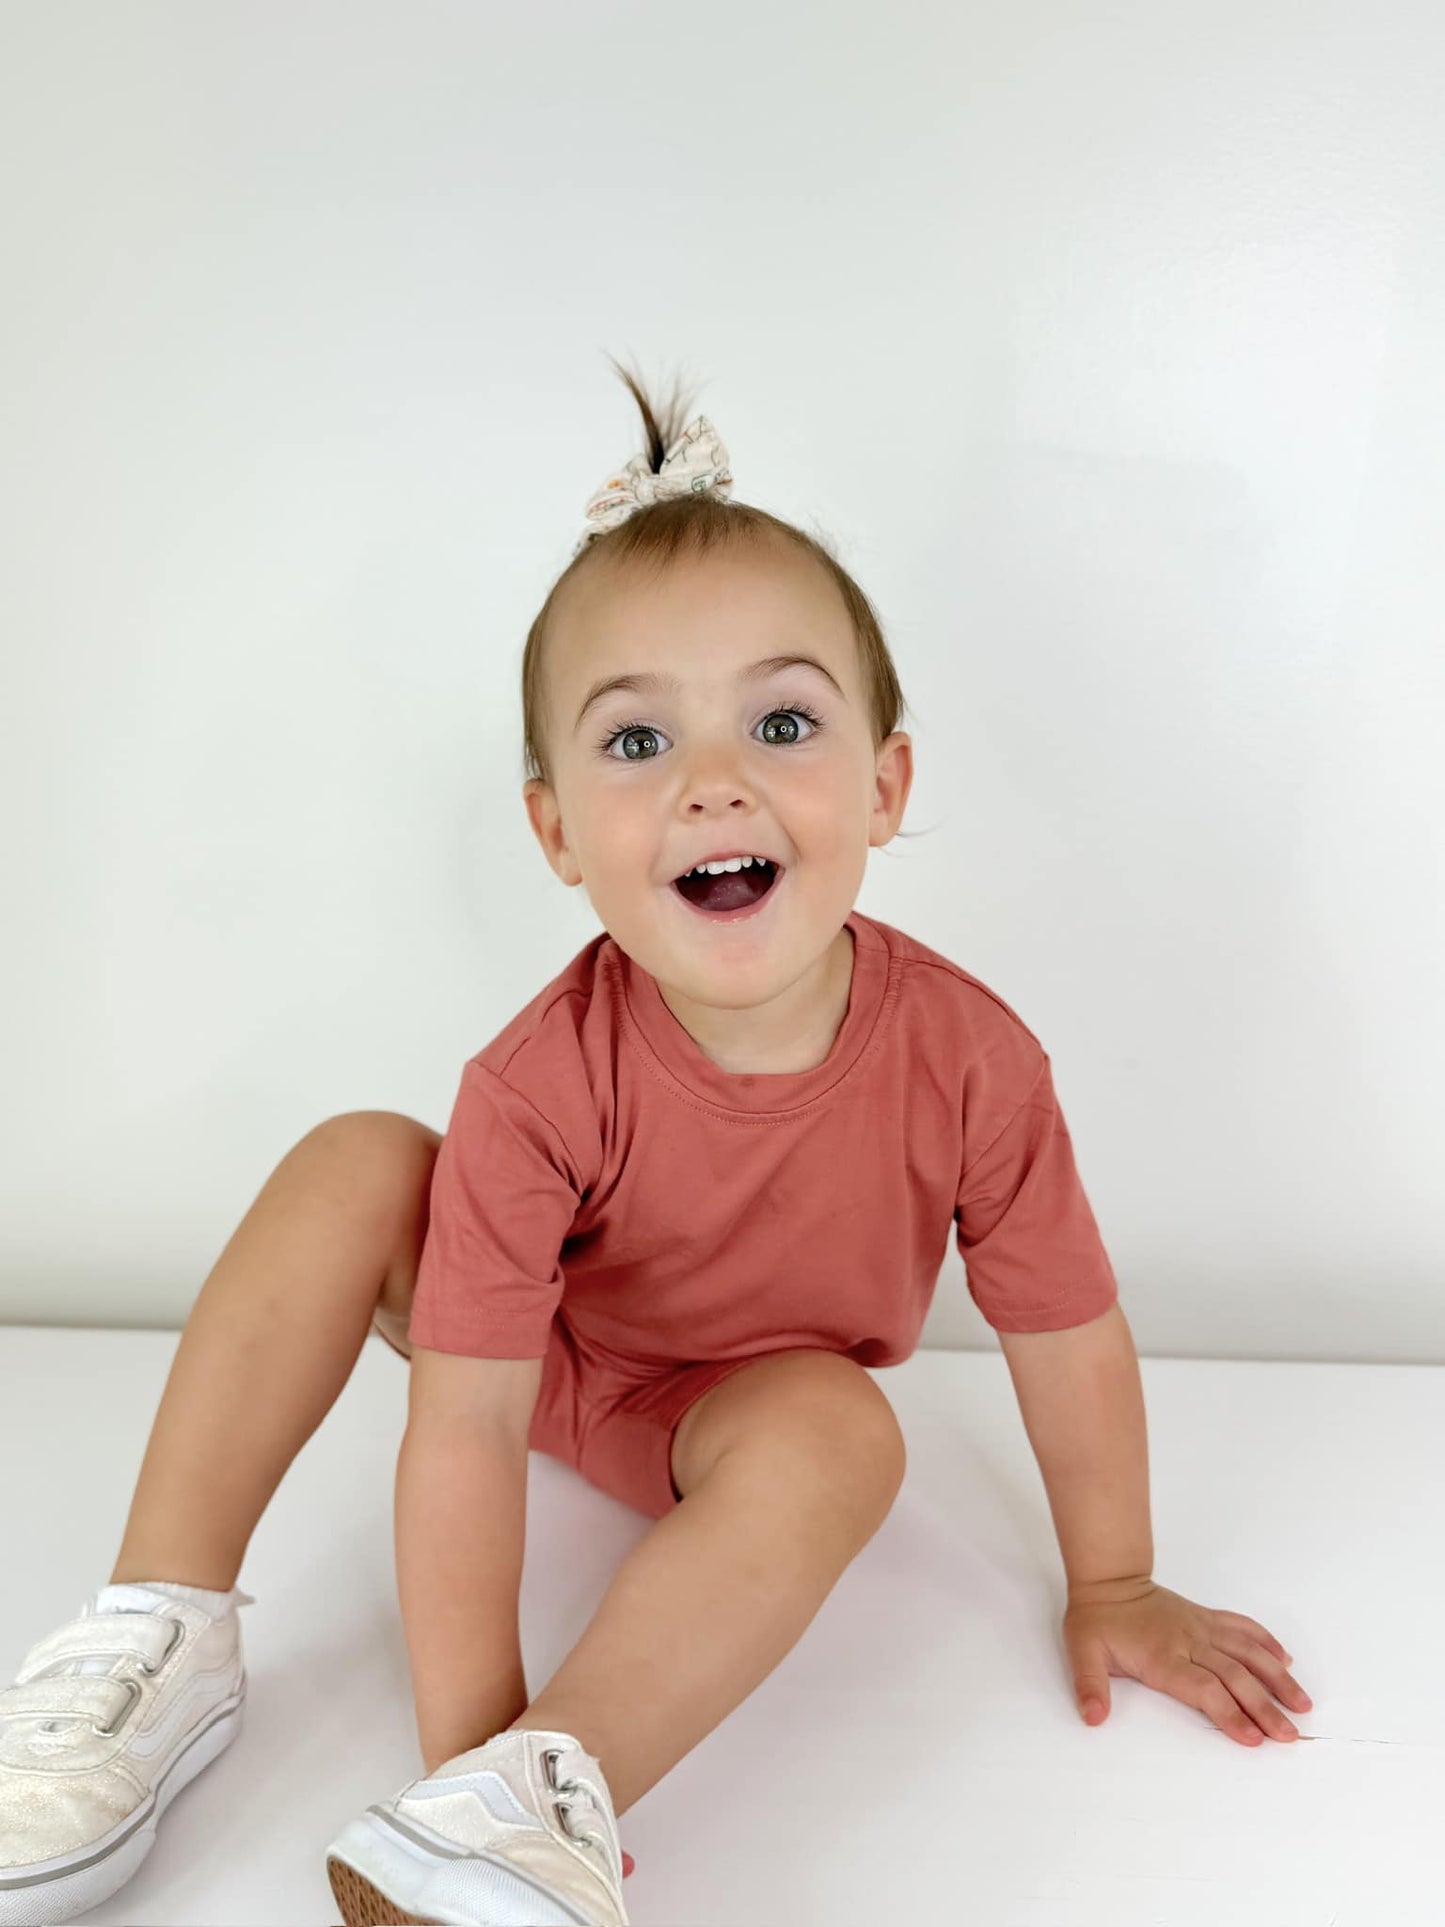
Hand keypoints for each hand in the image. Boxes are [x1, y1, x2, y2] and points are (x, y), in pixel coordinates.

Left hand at [1062, 1576, 1312, 1745]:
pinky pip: (1242, 1627)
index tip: (1253, 1738)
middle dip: (1265, 1708)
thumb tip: (1093, 1717)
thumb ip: (1089, 1687)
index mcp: (1162, 1656)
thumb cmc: (1096, 1620)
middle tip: (1289, 1735)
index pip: (1204, 1689)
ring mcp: (1202, 1628)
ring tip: (1302, 1703)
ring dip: (1277, 1678)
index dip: (1229, 1713)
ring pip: (1248, 1652)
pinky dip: (1266, 1642)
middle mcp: (1190, 1642)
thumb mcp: (1081, 1652)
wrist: (1108, 1580)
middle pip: (1235, 1676)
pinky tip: (1285, 1660)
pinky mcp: (1207, 1617)